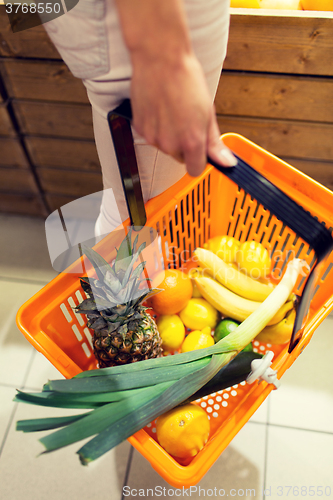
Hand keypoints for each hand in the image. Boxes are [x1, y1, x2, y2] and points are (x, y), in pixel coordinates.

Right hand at [130, 50, 236, 176]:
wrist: (160, 58)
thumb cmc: (186, 78)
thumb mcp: (208, 111)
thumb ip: (214, 142)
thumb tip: (226, 162)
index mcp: (191, 141)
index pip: (195, 169)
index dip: (199, 160)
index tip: (200, 151)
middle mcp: (170, 143)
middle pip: (179, 157)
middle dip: (184, 144)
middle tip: (186, 120)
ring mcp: (153, 137)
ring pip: (165, 146)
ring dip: (169, 135)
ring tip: (173, 110)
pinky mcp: (140, 128)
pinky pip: (151, 135)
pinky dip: (156, 126)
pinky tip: (160, 108)